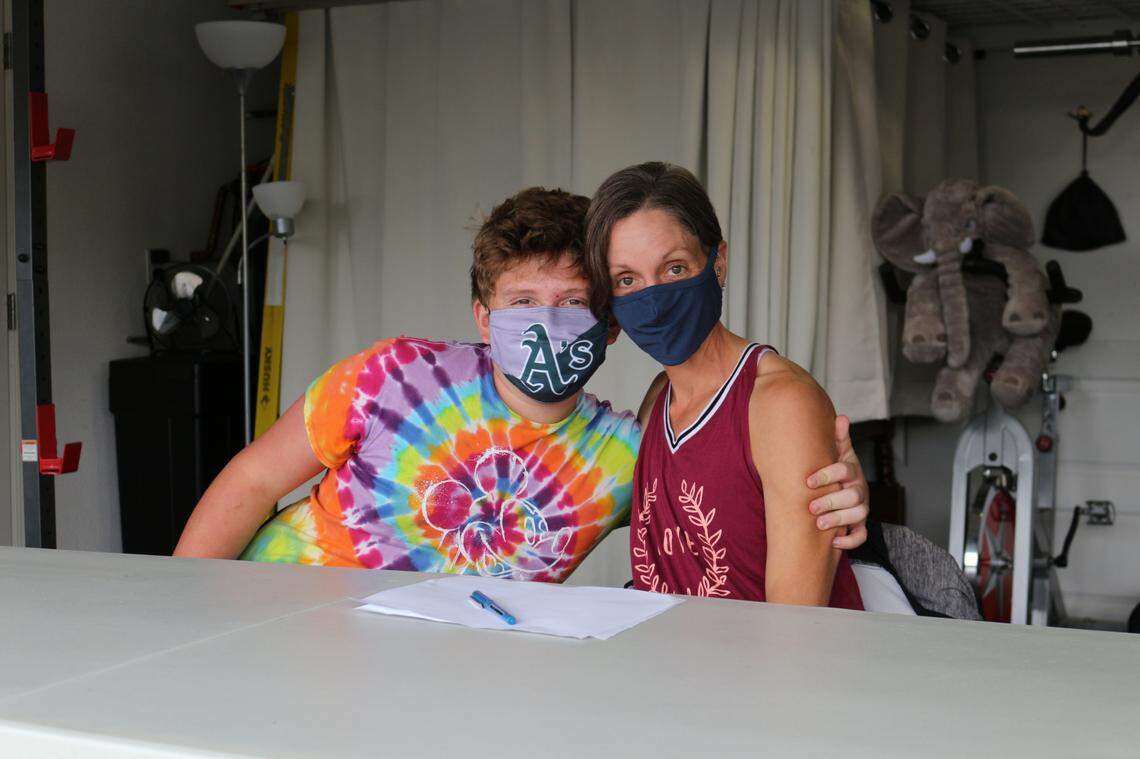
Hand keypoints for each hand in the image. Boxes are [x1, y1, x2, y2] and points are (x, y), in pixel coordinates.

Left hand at [805, 415, 868, 549]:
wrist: (843, 487)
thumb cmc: (836, 469)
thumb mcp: (837, 453)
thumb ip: (837, 438)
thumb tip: (841, 417)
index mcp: (852, 471)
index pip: (845, 470)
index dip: (828, 475)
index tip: (808, 481)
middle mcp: (859, 489)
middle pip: (853, 496)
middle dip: (832, 502)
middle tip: (811, 507)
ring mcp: (861, 508)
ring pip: (859, 515)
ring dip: (839, 520)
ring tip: (819, 523)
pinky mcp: (860, 524)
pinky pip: (862, 536)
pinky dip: (850, 542)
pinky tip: (834, 543)